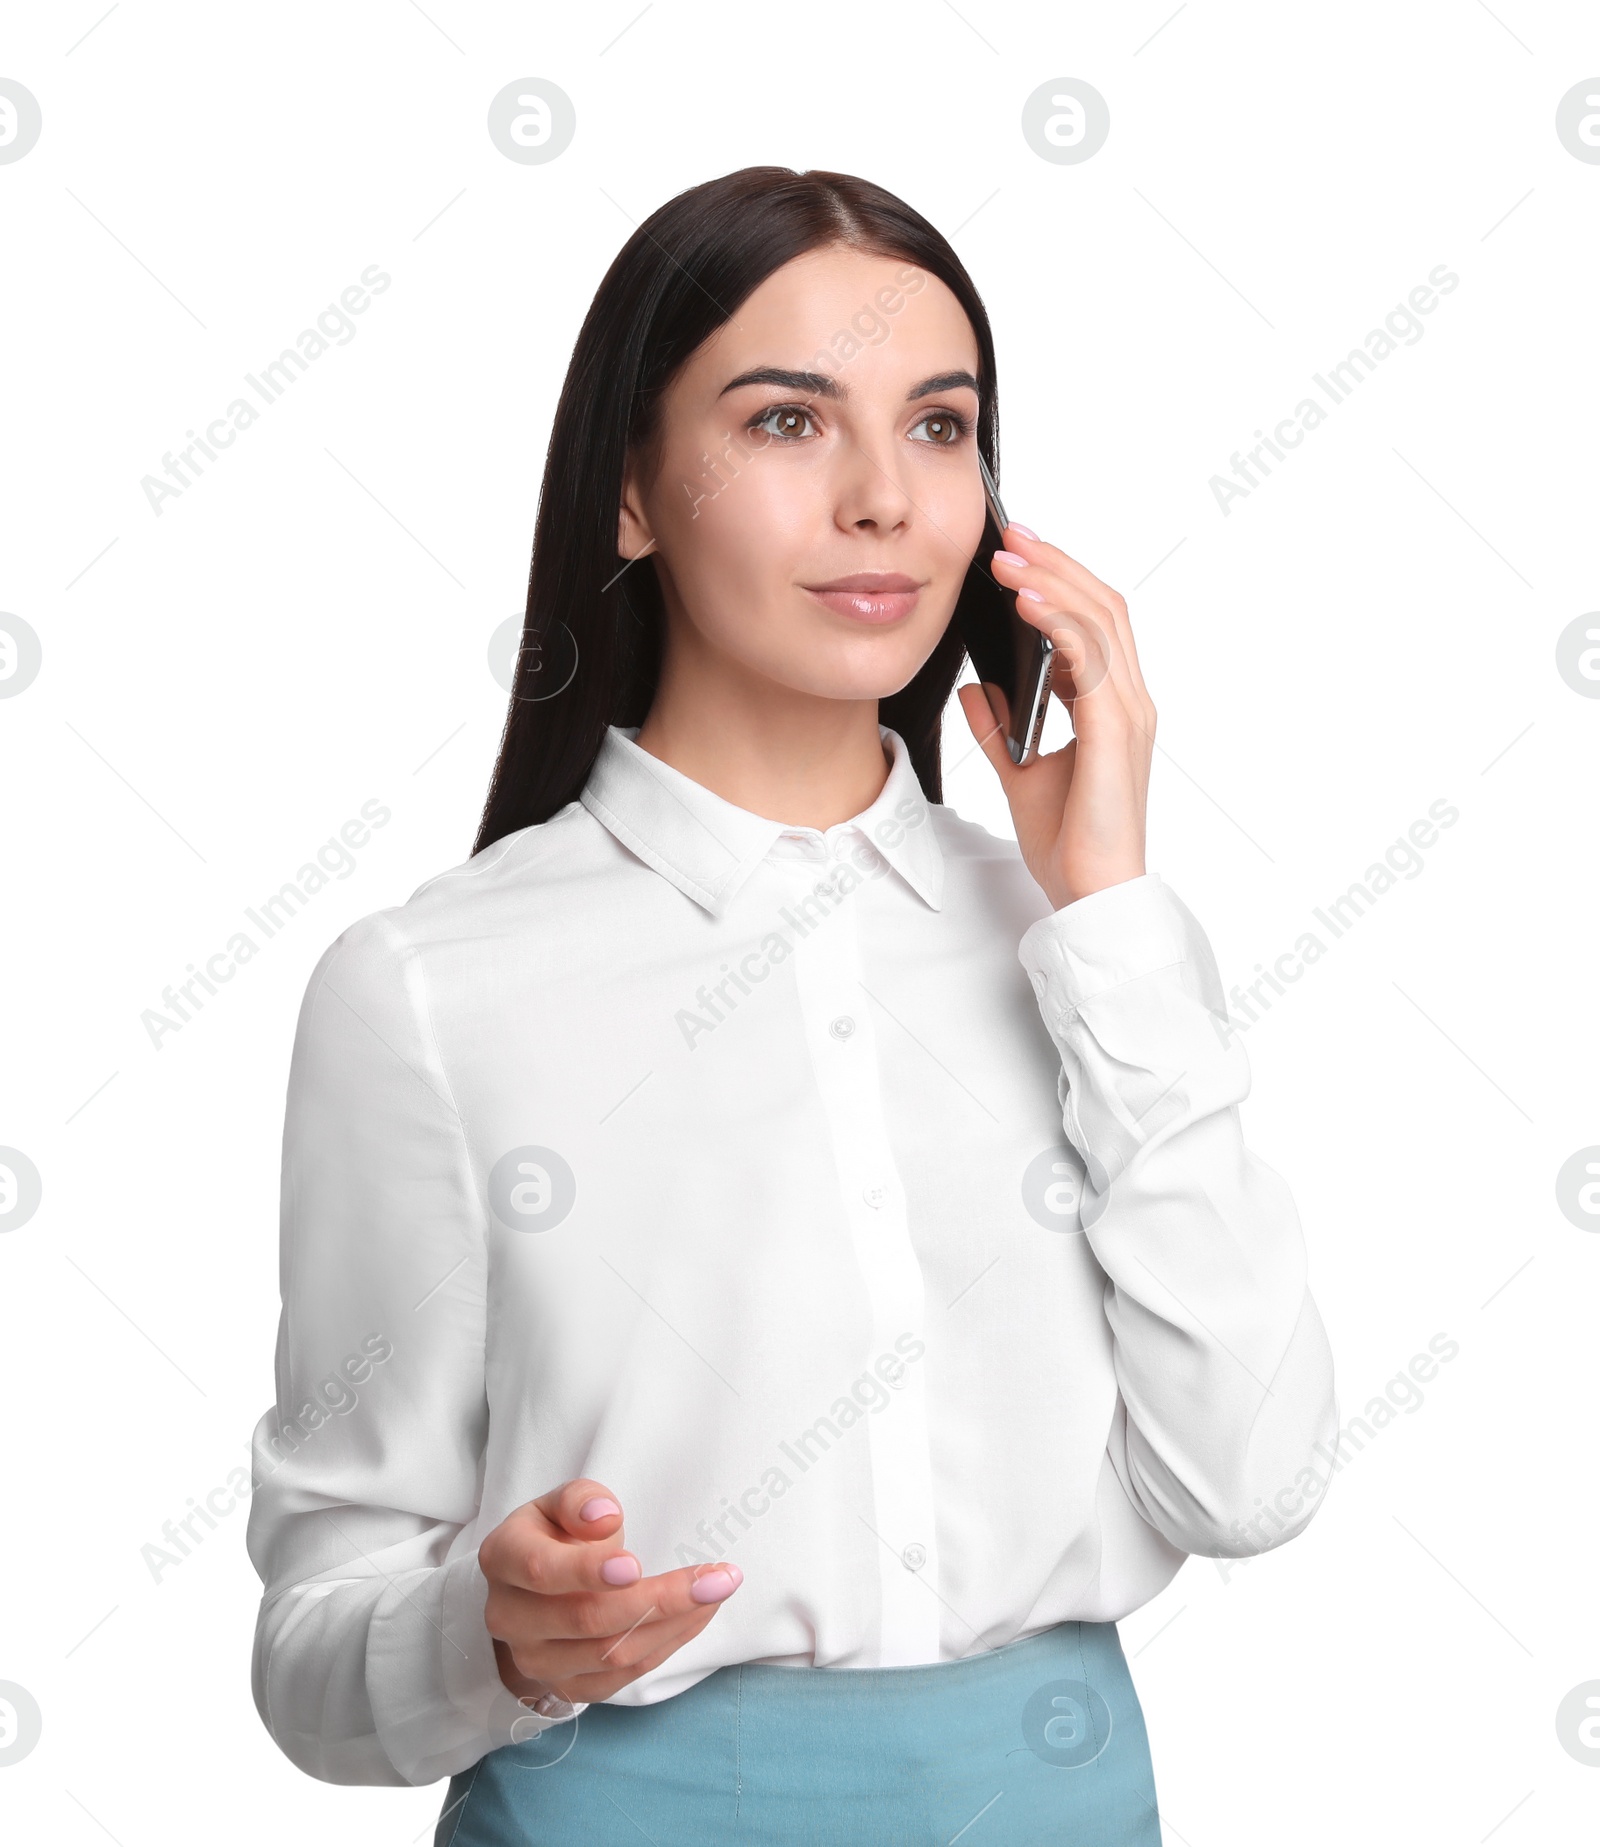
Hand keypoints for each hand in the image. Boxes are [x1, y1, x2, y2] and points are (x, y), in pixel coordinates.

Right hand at [480, 1477, 741, 1710]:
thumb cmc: (554, 1535)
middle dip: (659, 1599)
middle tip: (717, 1578)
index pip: (541, 1570)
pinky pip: (625, 1677)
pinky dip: (669, 1645)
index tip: (637, 1564)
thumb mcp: (559, 1504)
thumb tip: (604, 1518)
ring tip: (719, 1590)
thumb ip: (579, 1501)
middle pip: (587, 1619)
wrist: (530, 1592)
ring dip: (675, 1623)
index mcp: (503, 1559)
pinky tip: (700, 1614)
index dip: (587, 1570)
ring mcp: (537, 1661)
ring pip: (612, 1654)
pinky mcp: (567, 1688)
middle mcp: (511, 1618)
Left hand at [957, 521, 1154, 909]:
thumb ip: (999, 728)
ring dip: (1053, 579)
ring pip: (1101, 620)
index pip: (1095, 622)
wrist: (1089, 895)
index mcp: (1113, 707)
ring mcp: (1129, 714)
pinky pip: (1091, 659)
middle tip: (1010, 533)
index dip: (1060, 580)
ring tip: (1009, 554)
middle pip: (1103, 605)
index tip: (1018, 552)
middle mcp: (1131, 701)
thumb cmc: (1068, 843)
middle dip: (1056, 563)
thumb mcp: (1018, 772)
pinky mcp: (1115, 732)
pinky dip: (1059, 622)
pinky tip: (1024, 601)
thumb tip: (974, 687)